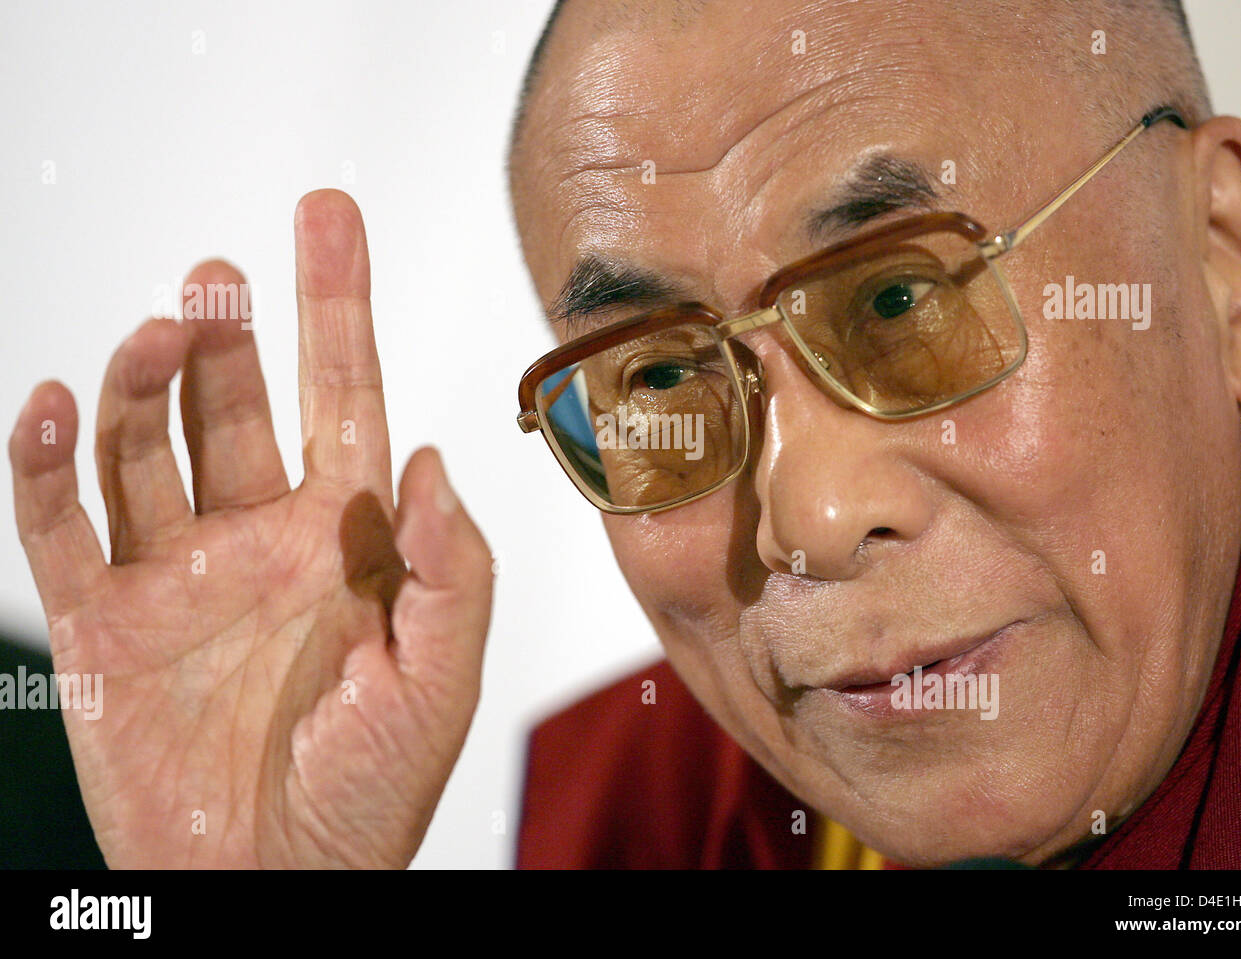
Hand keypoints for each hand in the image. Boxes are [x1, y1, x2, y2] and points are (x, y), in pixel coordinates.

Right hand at [9, 190, 492, 867]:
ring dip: (148, 380)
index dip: (339, 307)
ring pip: (146, 443)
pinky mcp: (100, 622)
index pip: (345, 396)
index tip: (330, 217)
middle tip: (222, 275)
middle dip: (231, 332)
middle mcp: (259, 539)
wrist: (276, 884)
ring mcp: (176, 574)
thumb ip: (449, 563)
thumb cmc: (370, 794)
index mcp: (345, 540)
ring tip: (165, 334)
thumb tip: (425, 453)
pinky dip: (45, 458)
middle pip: (236, 403)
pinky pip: (58, 522)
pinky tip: (57, 405)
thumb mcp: (442, 676)